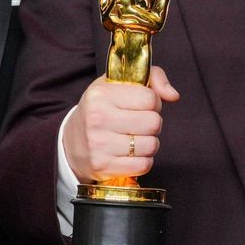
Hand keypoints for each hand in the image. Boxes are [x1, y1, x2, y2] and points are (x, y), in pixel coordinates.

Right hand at [61, 66, 179, 183]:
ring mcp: (99, 144)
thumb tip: (174, 95)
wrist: (70, 143)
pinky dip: (143, 160)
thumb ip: (152, 78)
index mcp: (101, 94)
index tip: (142, 106)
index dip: (153, 103)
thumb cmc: (101, 110)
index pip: (150, 98)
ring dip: (149, 143)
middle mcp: (98, 118)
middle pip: (154, 123)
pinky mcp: (103, 165)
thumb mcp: (117, 84)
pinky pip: (144, 165)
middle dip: (152, 123)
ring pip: (151, 146)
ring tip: (135, 138)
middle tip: (140, 124)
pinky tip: (131, 154)